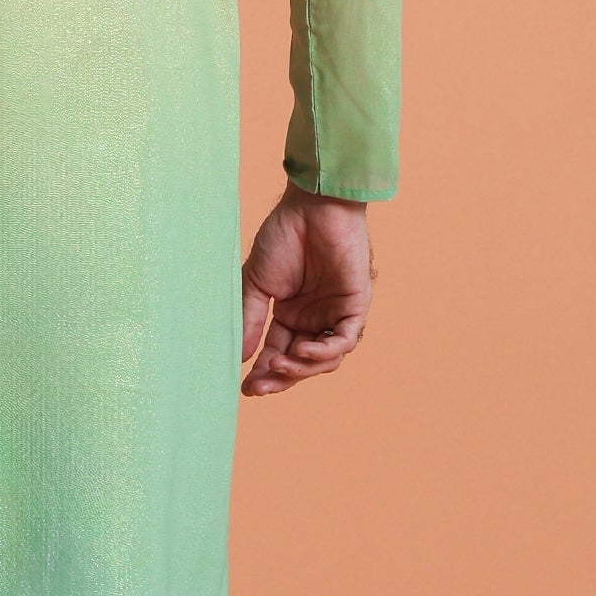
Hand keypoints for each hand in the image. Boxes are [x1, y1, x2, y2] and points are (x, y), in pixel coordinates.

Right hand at [240, 187, 373, 395]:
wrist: (311, 206)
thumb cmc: (284, 236)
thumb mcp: (258, 283)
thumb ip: (251, 319)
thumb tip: (241, 356)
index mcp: (291, 314)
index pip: (278, 352)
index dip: (265, 373)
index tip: (246, 388)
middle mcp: (314, 318)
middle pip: (301, 363)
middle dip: (280, 379)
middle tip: (259, 387)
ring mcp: (336, 313)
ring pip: (325, 359)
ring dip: (302, 368)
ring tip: (280, 364)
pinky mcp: (355, 305)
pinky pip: (345, 339)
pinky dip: (325, 351)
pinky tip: (303, 350)